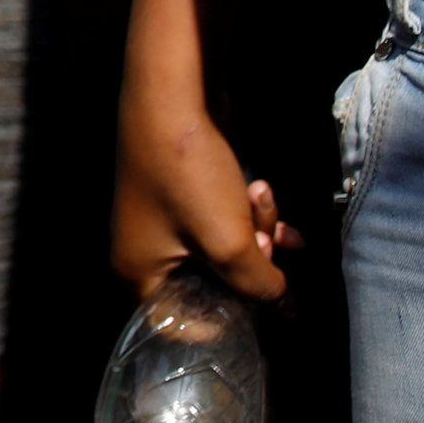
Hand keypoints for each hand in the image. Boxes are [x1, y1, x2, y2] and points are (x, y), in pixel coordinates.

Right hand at [115, 73, 299, 301]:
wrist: (172, 97)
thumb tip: (284, 305)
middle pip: (212, 287)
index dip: (228, 319)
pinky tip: (262, 193)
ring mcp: (163, 223)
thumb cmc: (188, 175)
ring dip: (255, 232)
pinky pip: (222, 224)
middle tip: (263, 240)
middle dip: (250, 264)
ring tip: (261, 199)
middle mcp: (146, 253)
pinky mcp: (182, 198)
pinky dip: (248, 216)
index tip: (258, 299)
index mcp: (139, 273)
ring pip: (224, 252)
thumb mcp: (231, 243)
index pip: (184, 325)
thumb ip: (261, 286)